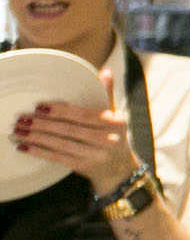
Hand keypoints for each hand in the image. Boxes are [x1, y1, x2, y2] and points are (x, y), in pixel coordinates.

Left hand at [14, 97, 138, 198]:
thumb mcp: (115, 115)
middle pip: (70, 130)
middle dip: (43, 124)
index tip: (40, 106)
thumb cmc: (113, 136)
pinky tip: (25, 147)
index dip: (61, 111)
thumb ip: (107, 93)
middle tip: (22, 119)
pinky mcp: (84, 166)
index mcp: (115, 123)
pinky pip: (58, 158)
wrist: (119, 168)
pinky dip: (40, 152)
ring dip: (37, 137)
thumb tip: (105, 71)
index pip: (84, 115)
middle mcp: (108, 140)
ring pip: (61, 144)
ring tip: (19, 131)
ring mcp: (95, 155)